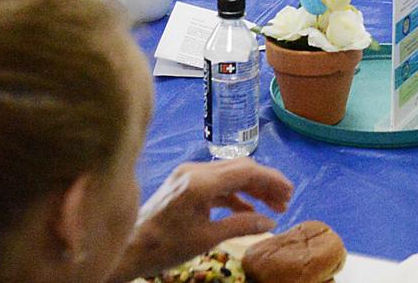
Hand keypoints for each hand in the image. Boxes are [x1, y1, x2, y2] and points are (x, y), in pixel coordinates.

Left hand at [111, 159, 292, 281]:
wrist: (128, 248)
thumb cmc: (164, 246)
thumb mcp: (206, 239)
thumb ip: (241, 226)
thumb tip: (270, 222)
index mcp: (200, 182)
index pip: (245, 170)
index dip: (271, 180)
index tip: (289, 192)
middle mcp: (195, 171)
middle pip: (240, 168)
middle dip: (265, 183)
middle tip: (286, 199)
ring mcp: (188, 175)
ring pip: (230, 174)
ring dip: (252, 188)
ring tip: (273, 205)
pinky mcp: (184, 183)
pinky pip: (217, 183)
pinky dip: (235, 195)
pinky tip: (248, 211)